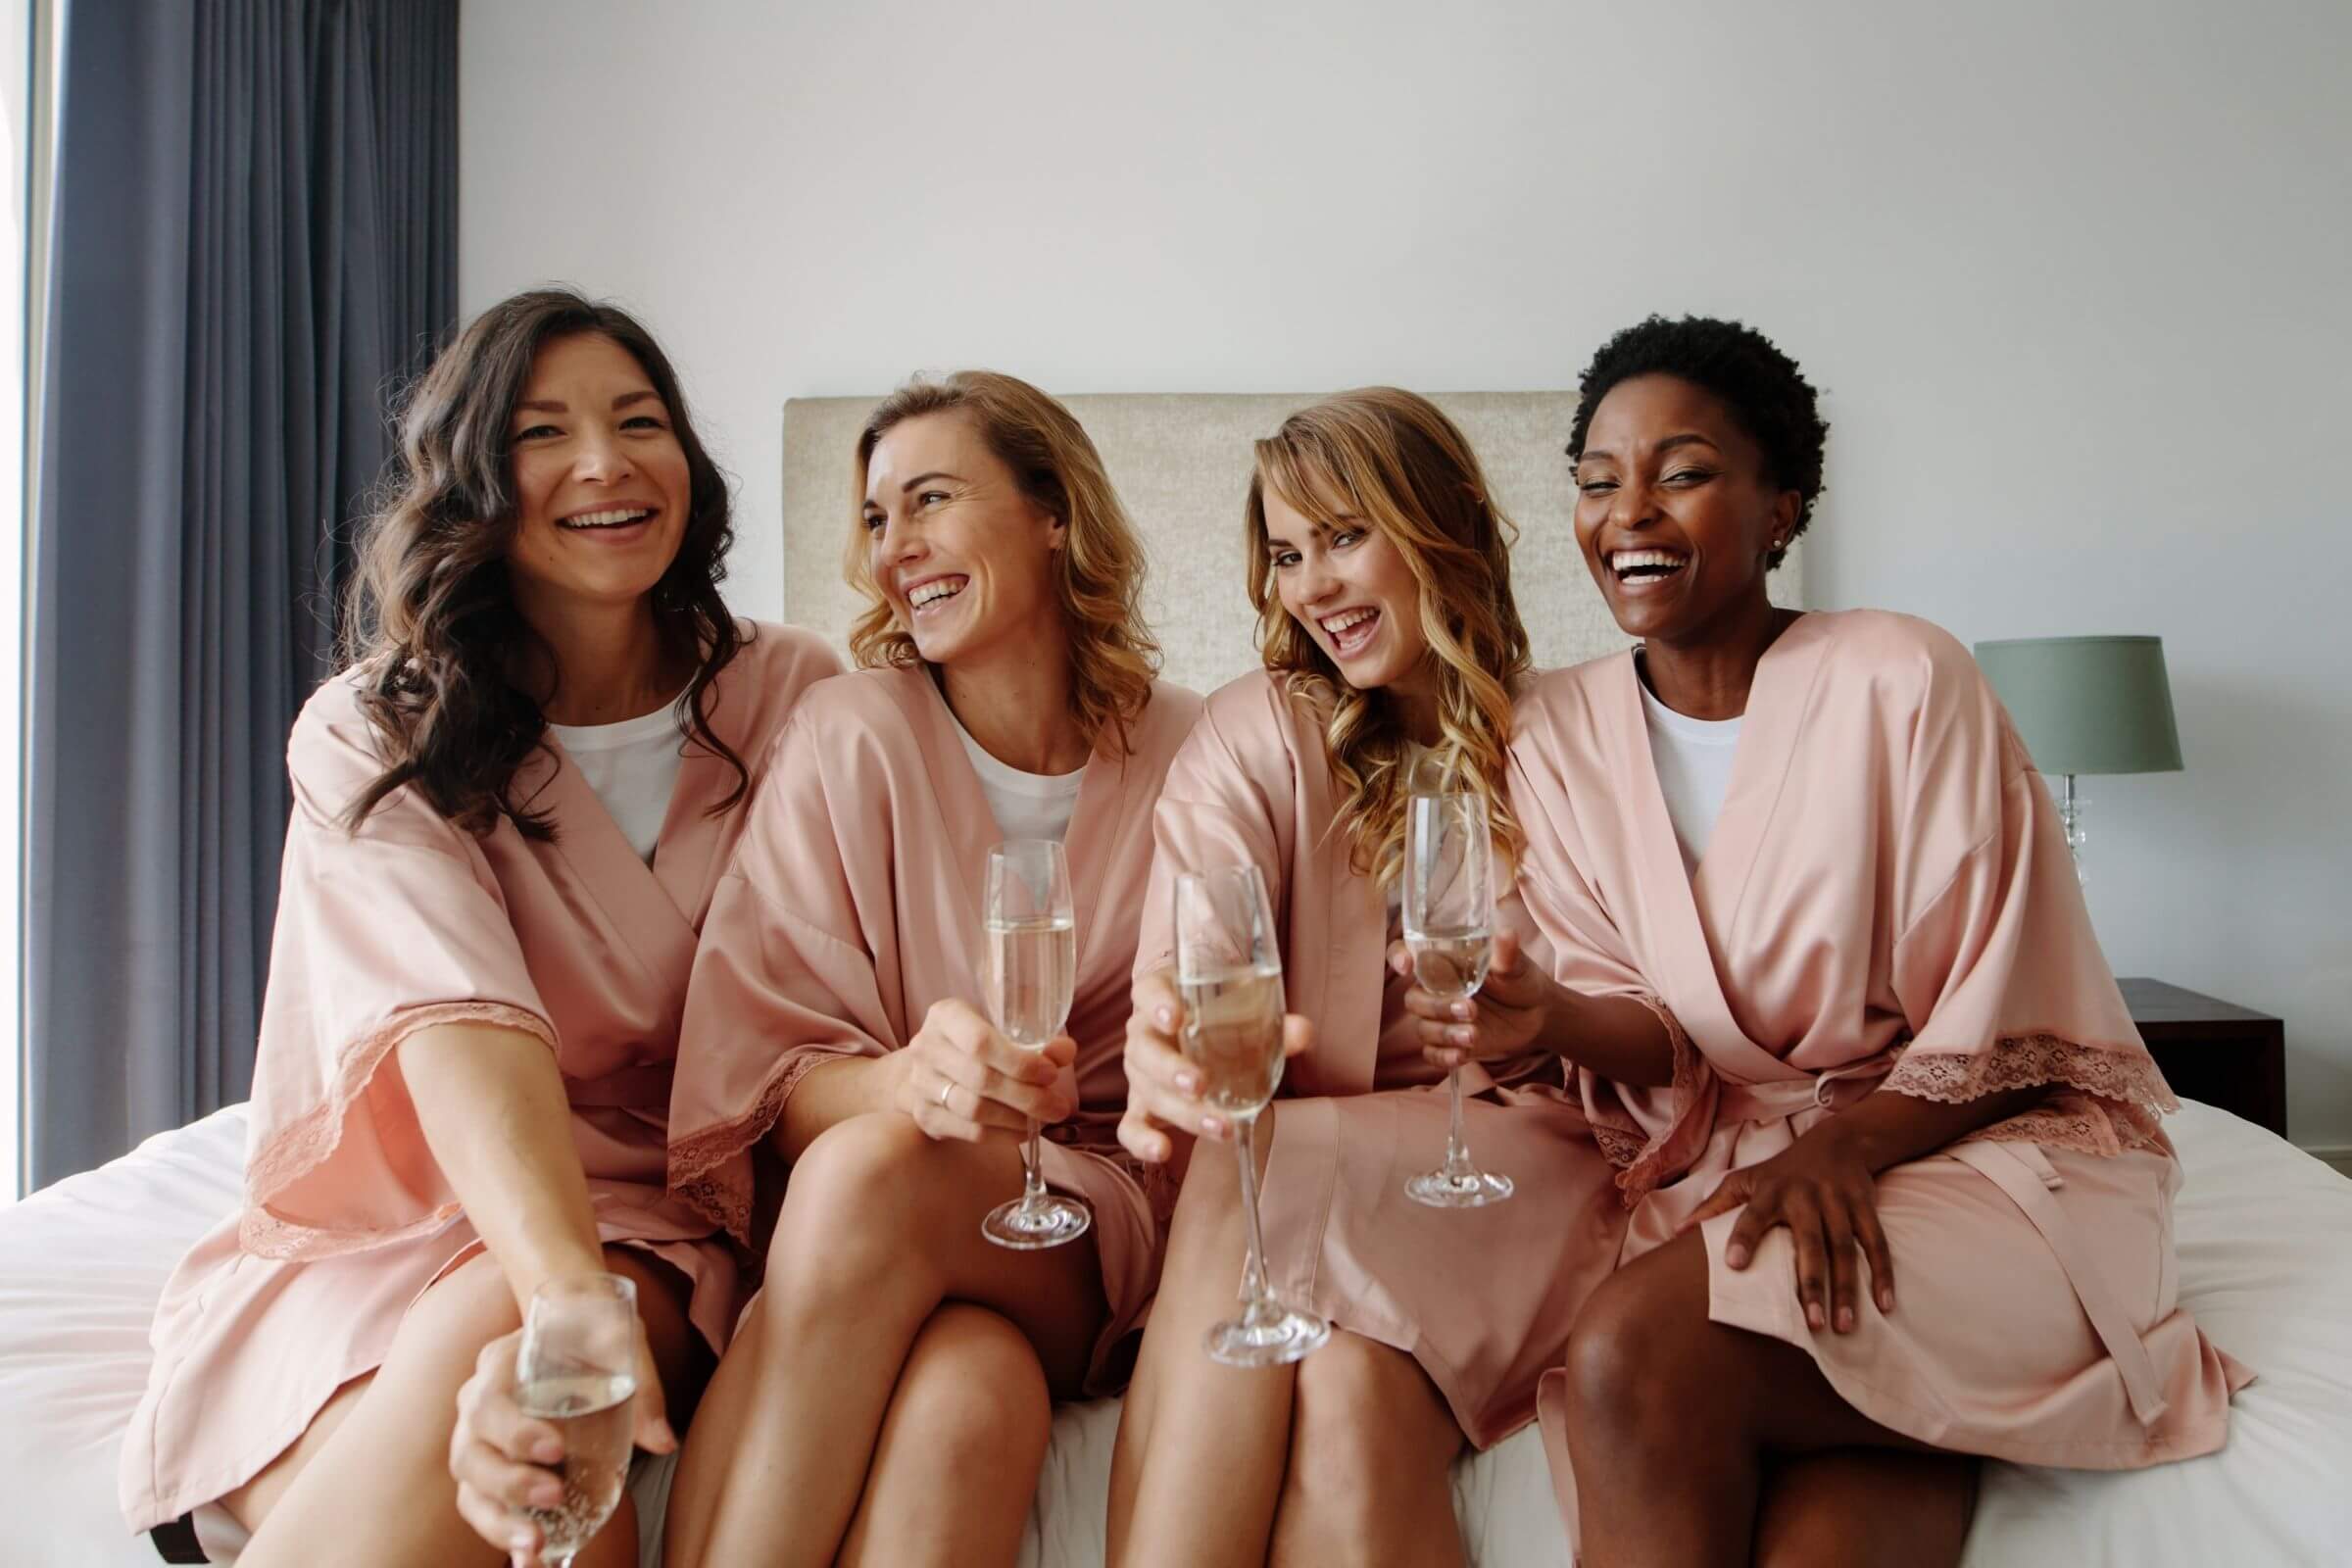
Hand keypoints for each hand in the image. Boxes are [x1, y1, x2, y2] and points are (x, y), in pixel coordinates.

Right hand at [449, 1319, 674, 1565]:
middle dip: (509, 1483)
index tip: (556, 1449)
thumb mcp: (620, 1340)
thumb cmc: (594, 1330)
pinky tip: (531, 1557)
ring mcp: (476, 1441)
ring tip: (536, 1544)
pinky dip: (502, 1533)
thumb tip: (664, 1442)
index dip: (515, 1432)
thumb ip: (641, 1385)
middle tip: (555, 1495)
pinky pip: (482, 1507)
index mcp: (500, 1364)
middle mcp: (476, 1404)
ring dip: (499, 1521)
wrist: (575, 1324)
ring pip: (471, 1488)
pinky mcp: (488, 1471)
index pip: (489, 1402)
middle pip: (470, 1453)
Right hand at [894, 997, 1075, 1142]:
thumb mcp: (999, 1027)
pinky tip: (1023, 1131)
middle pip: (981, 1080)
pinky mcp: (924, 1115)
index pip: (980, 1042)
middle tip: (1059, 1107)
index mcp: (945, 1016)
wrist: (927, 1066)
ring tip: (1044, 1119)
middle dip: (1027, 1097)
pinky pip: (969, 1131)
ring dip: (1017, 1118)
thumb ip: (1034, 1038)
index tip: (1051, 1073)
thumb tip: (1065, 1051)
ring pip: (974, 1109)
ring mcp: (921, 1084)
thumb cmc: (971, 1041)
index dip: (1019, 1062)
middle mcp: (927, 1048)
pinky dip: (1002, 1135)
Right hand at [1117, 967, 1312, 1162]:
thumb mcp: (1240, 1013)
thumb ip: (1271, 1023)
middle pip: (1145, 1050)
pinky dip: (1142, 1140)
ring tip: (1219, 1126)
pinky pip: (1131, 1126)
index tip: (1176, 1016)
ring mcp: (1139, 1073)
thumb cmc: (1214, 1017)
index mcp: (1161, 999)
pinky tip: (1162, 1151)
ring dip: (1181, 1112)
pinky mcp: (1141, 1107)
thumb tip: (1303, 1033)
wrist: (1190, 1033)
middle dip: (1171, 1069)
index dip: (1159, 1004)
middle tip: (1199, 1084)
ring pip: (1147, 1091)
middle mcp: (1144, 1035)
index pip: (1149, 993)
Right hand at [1390, 927, 1550, 1069]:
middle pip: (1414, 999)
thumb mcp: (1515, 965)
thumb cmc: (1520, 980)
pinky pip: (1432, 1053)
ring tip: (1474, 1035)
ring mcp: (1440, 1018)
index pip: (1405, 952)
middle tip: (1470, 1009)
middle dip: (1437, 1007)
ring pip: (1423, 1028)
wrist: (1537, 1014)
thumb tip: (1506, 934)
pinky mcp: (1449, 1043)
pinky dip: (1444, 1056)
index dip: (1398, 956)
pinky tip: (1462, 1056)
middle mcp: (1434, 989)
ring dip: (1445, 1033)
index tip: (1407, 965)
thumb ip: (1506, 953)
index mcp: (1442, 962)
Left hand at [1683, 1123, 1896, 1334]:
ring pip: (1846, 1248)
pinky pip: (1877, 1243)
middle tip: (1810, 1323)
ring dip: (1847, 1288)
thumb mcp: (1744, 1181)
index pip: (1752, 1214)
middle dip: (1811, 1282)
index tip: (1731, 1265)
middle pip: (1809, 1242)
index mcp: (1770, 1191)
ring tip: (1844, 1326)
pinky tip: (1884, 1305)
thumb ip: (1713, 1208)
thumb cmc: (1781, 1171)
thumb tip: (1675, 1234)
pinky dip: (1883, 1274)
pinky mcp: (1865, 1205)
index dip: (1742, 1237)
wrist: (1837, 1141)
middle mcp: (1805, 1196)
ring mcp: (1838, 1200)